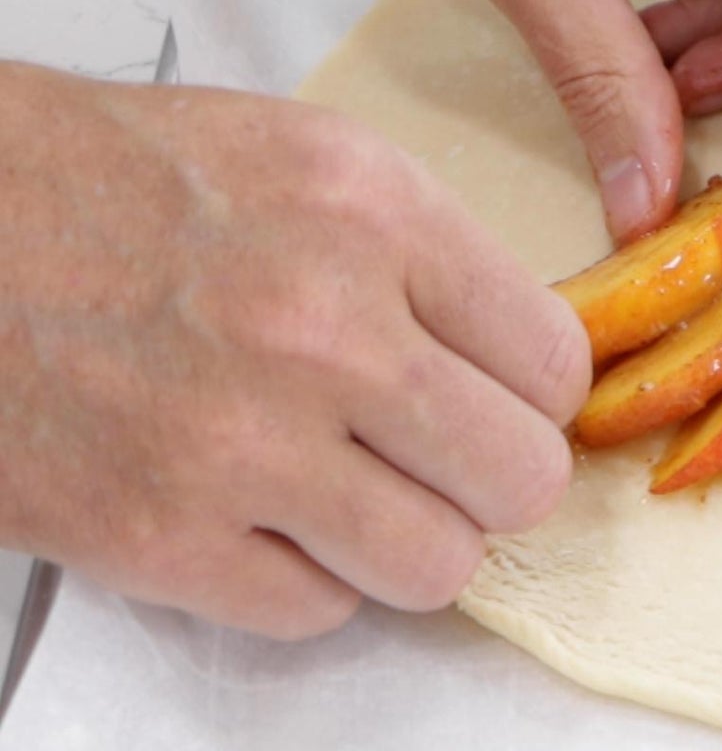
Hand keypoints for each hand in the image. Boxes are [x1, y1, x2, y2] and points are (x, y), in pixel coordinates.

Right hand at [0, 63, 590, 638]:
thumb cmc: (116, 182)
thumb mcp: (313, 163)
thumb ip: (430, 258)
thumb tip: (524, 359)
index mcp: (377, 219)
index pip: (554, 364)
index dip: (534, 397)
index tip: (500, 400)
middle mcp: (325, 330)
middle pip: (522, 479)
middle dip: (491, 479)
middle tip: (439, 458)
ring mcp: (242, 441)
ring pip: (438, 564)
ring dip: (406, 540)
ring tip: (351, 491)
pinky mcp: (157, 535)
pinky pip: (318, 610)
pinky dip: (301, 576)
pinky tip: (258, 512)